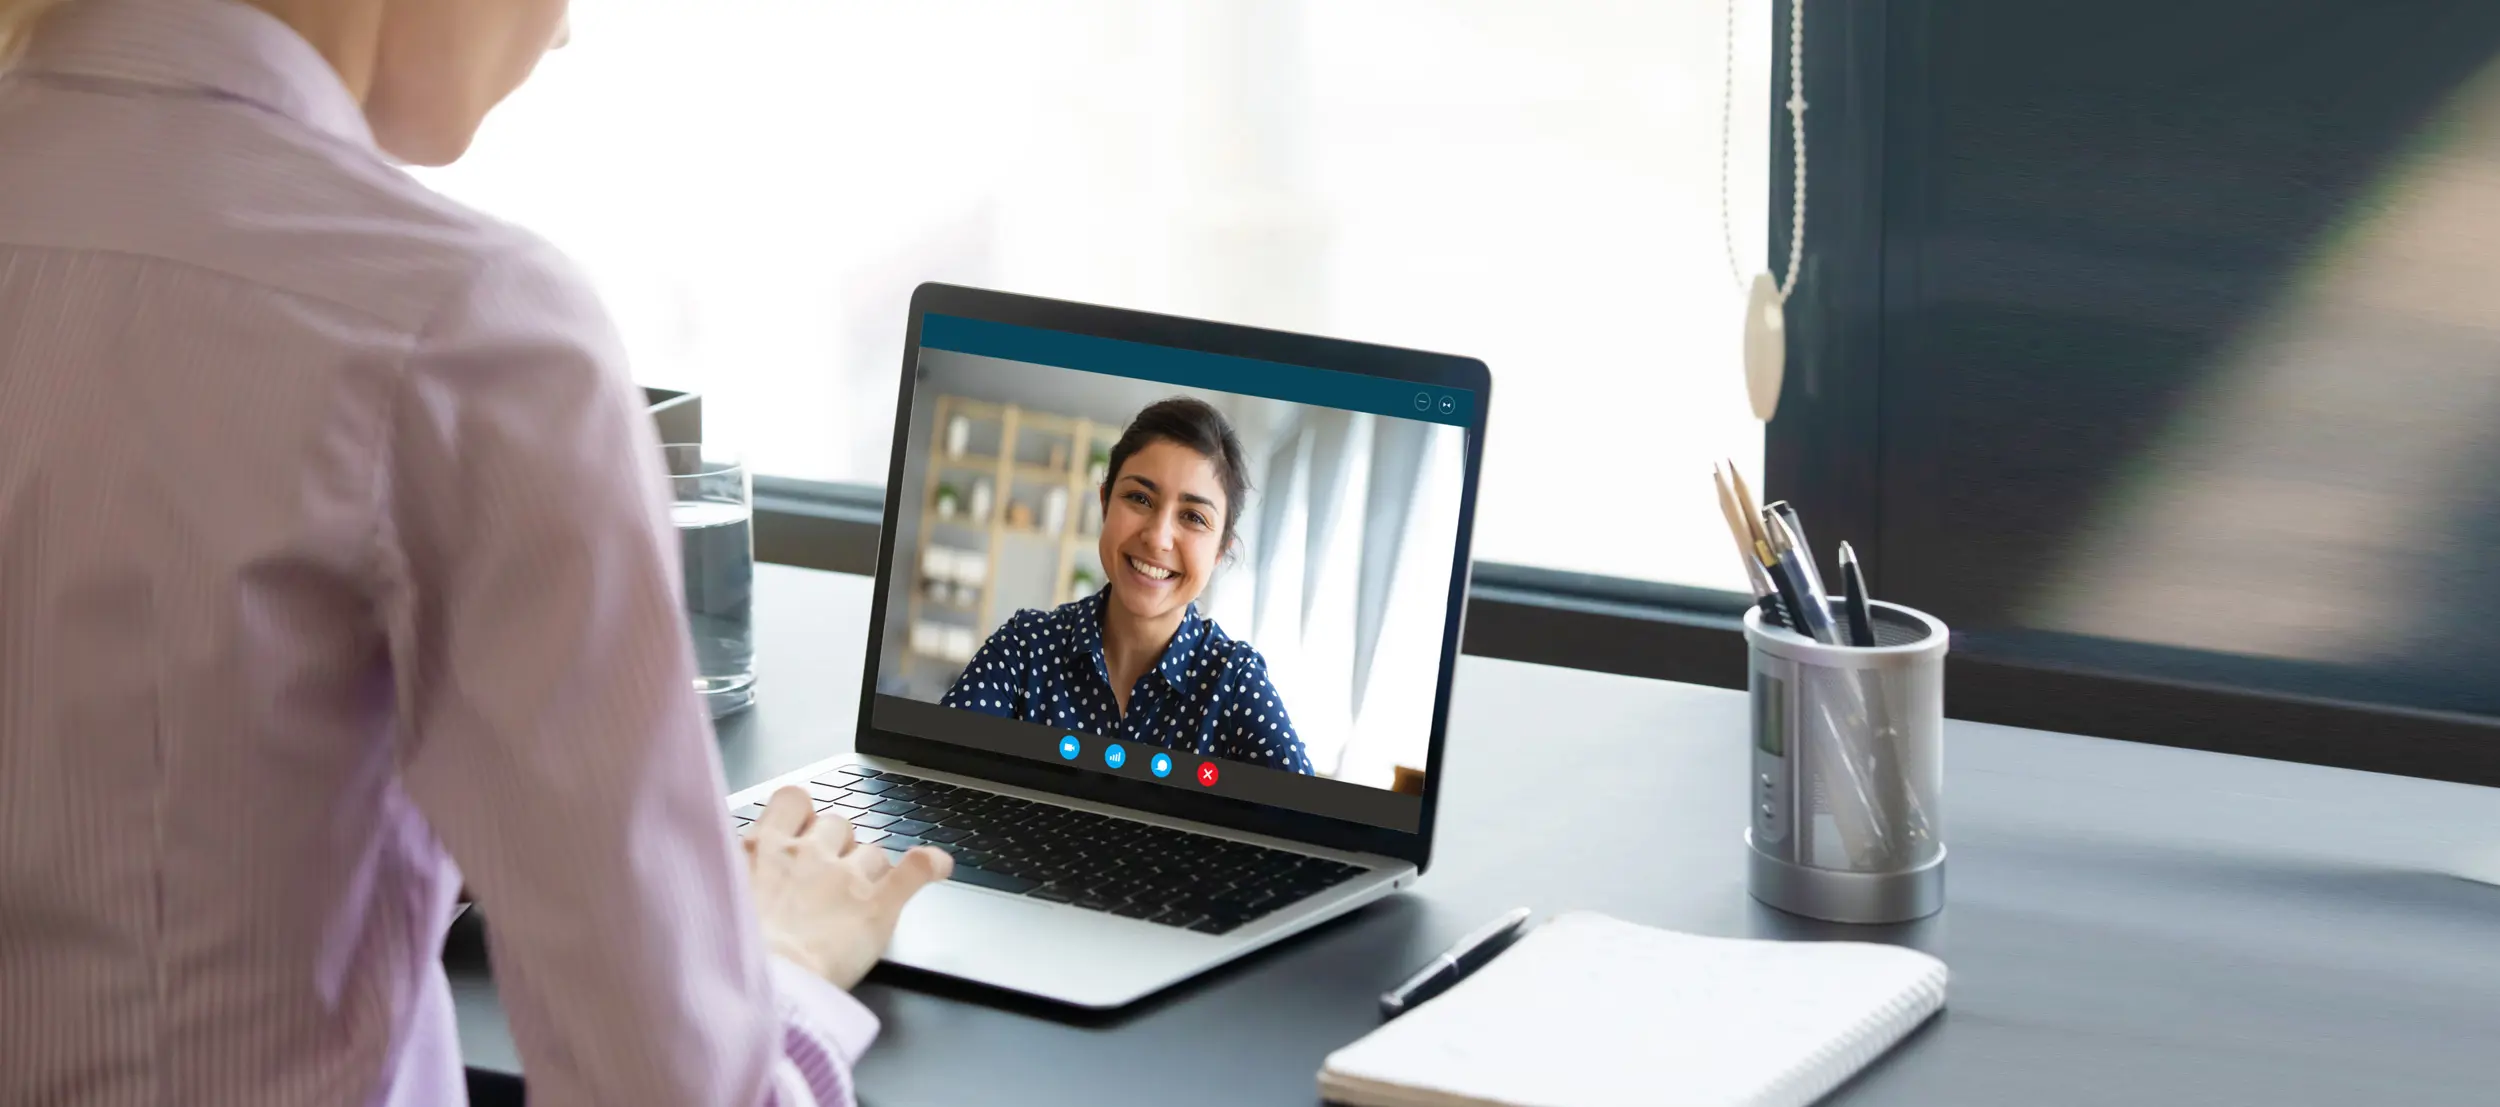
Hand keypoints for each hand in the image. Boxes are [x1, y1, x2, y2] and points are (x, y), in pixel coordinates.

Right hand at [743, 786, 952, 988]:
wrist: (761, 986)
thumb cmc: (733, 955)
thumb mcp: (715, 900)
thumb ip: (730, 877)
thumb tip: (731, 874)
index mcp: (762, 850)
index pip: (792, 800)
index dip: (802, 813)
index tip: (800, 830)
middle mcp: (806, 853)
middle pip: (837, 824)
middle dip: (837, 845)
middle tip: (826, 881)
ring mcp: (845, 876)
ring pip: (872, 850)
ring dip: (870, 868)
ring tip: (858, 899)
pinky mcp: (876, 905)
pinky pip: (916, 868)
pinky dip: (931, 865)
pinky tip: (938, 865)